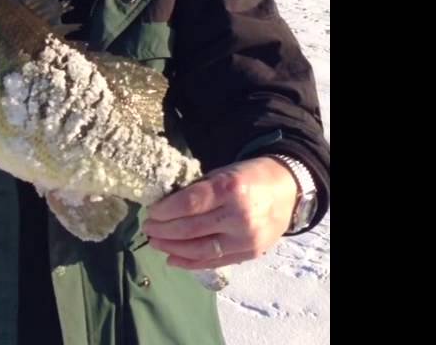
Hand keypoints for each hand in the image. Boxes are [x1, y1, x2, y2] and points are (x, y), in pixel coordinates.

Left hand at [142, 157, 298, 269]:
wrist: (287, 191)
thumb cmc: (248, 177)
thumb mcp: (222, 173)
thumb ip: (196, 190)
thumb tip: (164, 206)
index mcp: (230, 189)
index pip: (189, 204)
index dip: (165, 211)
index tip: (151, 212)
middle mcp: (239, 216)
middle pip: (191, 229)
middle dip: (163, 230)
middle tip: (148, 228)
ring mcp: (246, 238)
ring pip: (200, 250)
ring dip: (172, 248)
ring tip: (155, 242)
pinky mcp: (249, 254)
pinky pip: (215, 262)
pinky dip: (190, 262)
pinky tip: (172, 258)